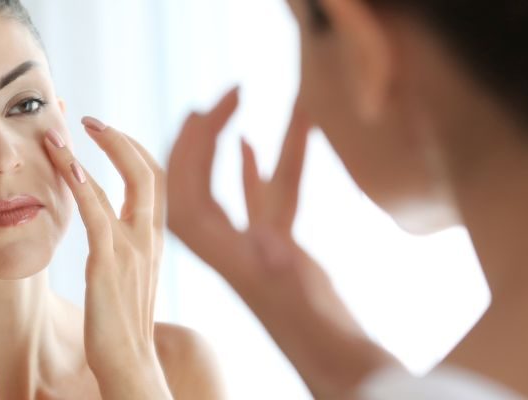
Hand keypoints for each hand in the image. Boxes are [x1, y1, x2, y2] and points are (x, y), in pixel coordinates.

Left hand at [43, 119, 171, 399]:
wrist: (130, 366)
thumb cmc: (121, 331)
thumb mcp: (128, 282)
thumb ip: (122, 253)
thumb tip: (107, 237)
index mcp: (154, 242)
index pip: (155, 181)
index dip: (134, 151)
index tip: (108, 134)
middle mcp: (150, 239)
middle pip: (149, 172)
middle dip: (121, 139)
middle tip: (90, 121)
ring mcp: (133, 248)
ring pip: (124, 183)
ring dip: (93, 152)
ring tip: (60, 133)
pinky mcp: (109, 261)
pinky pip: (97, 211)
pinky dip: (82, 181)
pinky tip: (64, 162)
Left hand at [166, 88, 399, 397]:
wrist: (340, 366)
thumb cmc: (323, 339)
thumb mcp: (300, 297)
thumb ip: (281, 266)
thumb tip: (266, 238)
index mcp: (224, 253)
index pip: (186, 190)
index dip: (188, 148)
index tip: (201, 109)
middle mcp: (230, 248)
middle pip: (199, 182)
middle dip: (203, 136)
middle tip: (222, 96)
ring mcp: (254, 248)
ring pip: (236, 186)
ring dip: (234, 143)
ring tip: (239, 100)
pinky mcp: (278, 253)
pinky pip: (260, 201)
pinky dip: (255, 170)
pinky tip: (251, 144)